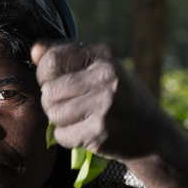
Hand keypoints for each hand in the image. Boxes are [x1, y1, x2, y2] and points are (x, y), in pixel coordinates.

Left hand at [32, 40, 187, 187]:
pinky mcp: (100, 130)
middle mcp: (107, 74)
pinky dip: (68, 138)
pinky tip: (86, 133)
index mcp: (106, 53)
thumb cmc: (120, 98)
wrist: (152, 134)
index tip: (52, 81)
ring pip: (53, 113)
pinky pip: (61, 135)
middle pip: (49, 90)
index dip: (44, 74)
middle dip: (52, 102)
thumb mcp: (100, 70)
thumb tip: (35, 49)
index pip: (52, 59)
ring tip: (80, 119)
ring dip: (60, 121)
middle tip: (70, 107)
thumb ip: (67, 59)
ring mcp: (105, 103)